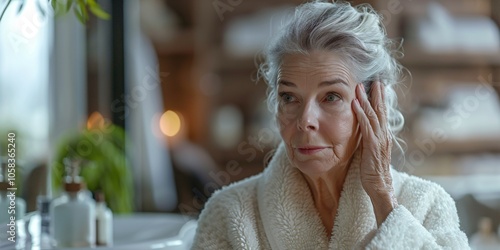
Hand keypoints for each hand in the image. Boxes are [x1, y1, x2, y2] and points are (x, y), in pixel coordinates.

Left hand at [352, 81, 397, 226]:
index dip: (380, 99)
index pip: (382, 113)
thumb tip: (363, 130)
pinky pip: (366, 126)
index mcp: (383, 135)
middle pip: (381, 110)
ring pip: (373, 115)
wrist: (379, 185)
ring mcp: (379, 140)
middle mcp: (384, 135)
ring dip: (366, 100)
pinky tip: (355, 104)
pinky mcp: (372, 146)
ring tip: (360, 87)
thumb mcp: (370, 150)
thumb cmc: (373, 169)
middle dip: (377, 94)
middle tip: (375, 80)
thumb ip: (369, 138)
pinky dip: (360, 114)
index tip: (377, 86)